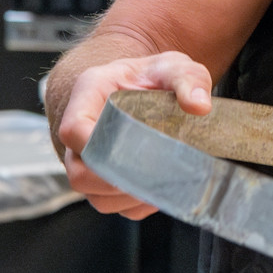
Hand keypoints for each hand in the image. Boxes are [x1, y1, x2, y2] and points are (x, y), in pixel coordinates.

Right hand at [50, 52, 213, 220]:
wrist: (156, 84)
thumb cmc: (159, 74)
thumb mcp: (178, 67)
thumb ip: (188, 81)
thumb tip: (199, 106)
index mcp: (89, 94)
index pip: (73, 129)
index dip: (95, 148)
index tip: (130, 155)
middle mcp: (82, 129)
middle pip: (77, 171)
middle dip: (112, 182)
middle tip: (151, 177)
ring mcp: (89, 156)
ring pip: (91, 193)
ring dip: (124, 198)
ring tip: (159, 185)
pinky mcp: (102, 176)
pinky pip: (110, 202)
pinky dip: (133, 205)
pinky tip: (159, 192)